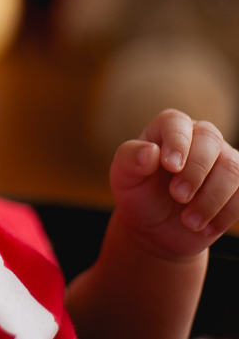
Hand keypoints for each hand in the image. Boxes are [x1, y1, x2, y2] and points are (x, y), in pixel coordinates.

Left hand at [110, 109, 238, 260]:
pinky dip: (226, 214)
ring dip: (212, 198)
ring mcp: (223, 160)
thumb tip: (150, 152)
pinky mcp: (238, 186)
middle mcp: (199, 138)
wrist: (157, 228)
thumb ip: (130, 159)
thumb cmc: (138, 194)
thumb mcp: (124, 178)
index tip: (170, 166)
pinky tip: (205, 228)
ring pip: (233, 168)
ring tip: (189, 221)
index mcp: (168, 129)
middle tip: (177, 196)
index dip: (177, 141)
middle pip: (210, 139)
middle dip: (195, 171)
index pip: (176, 122)